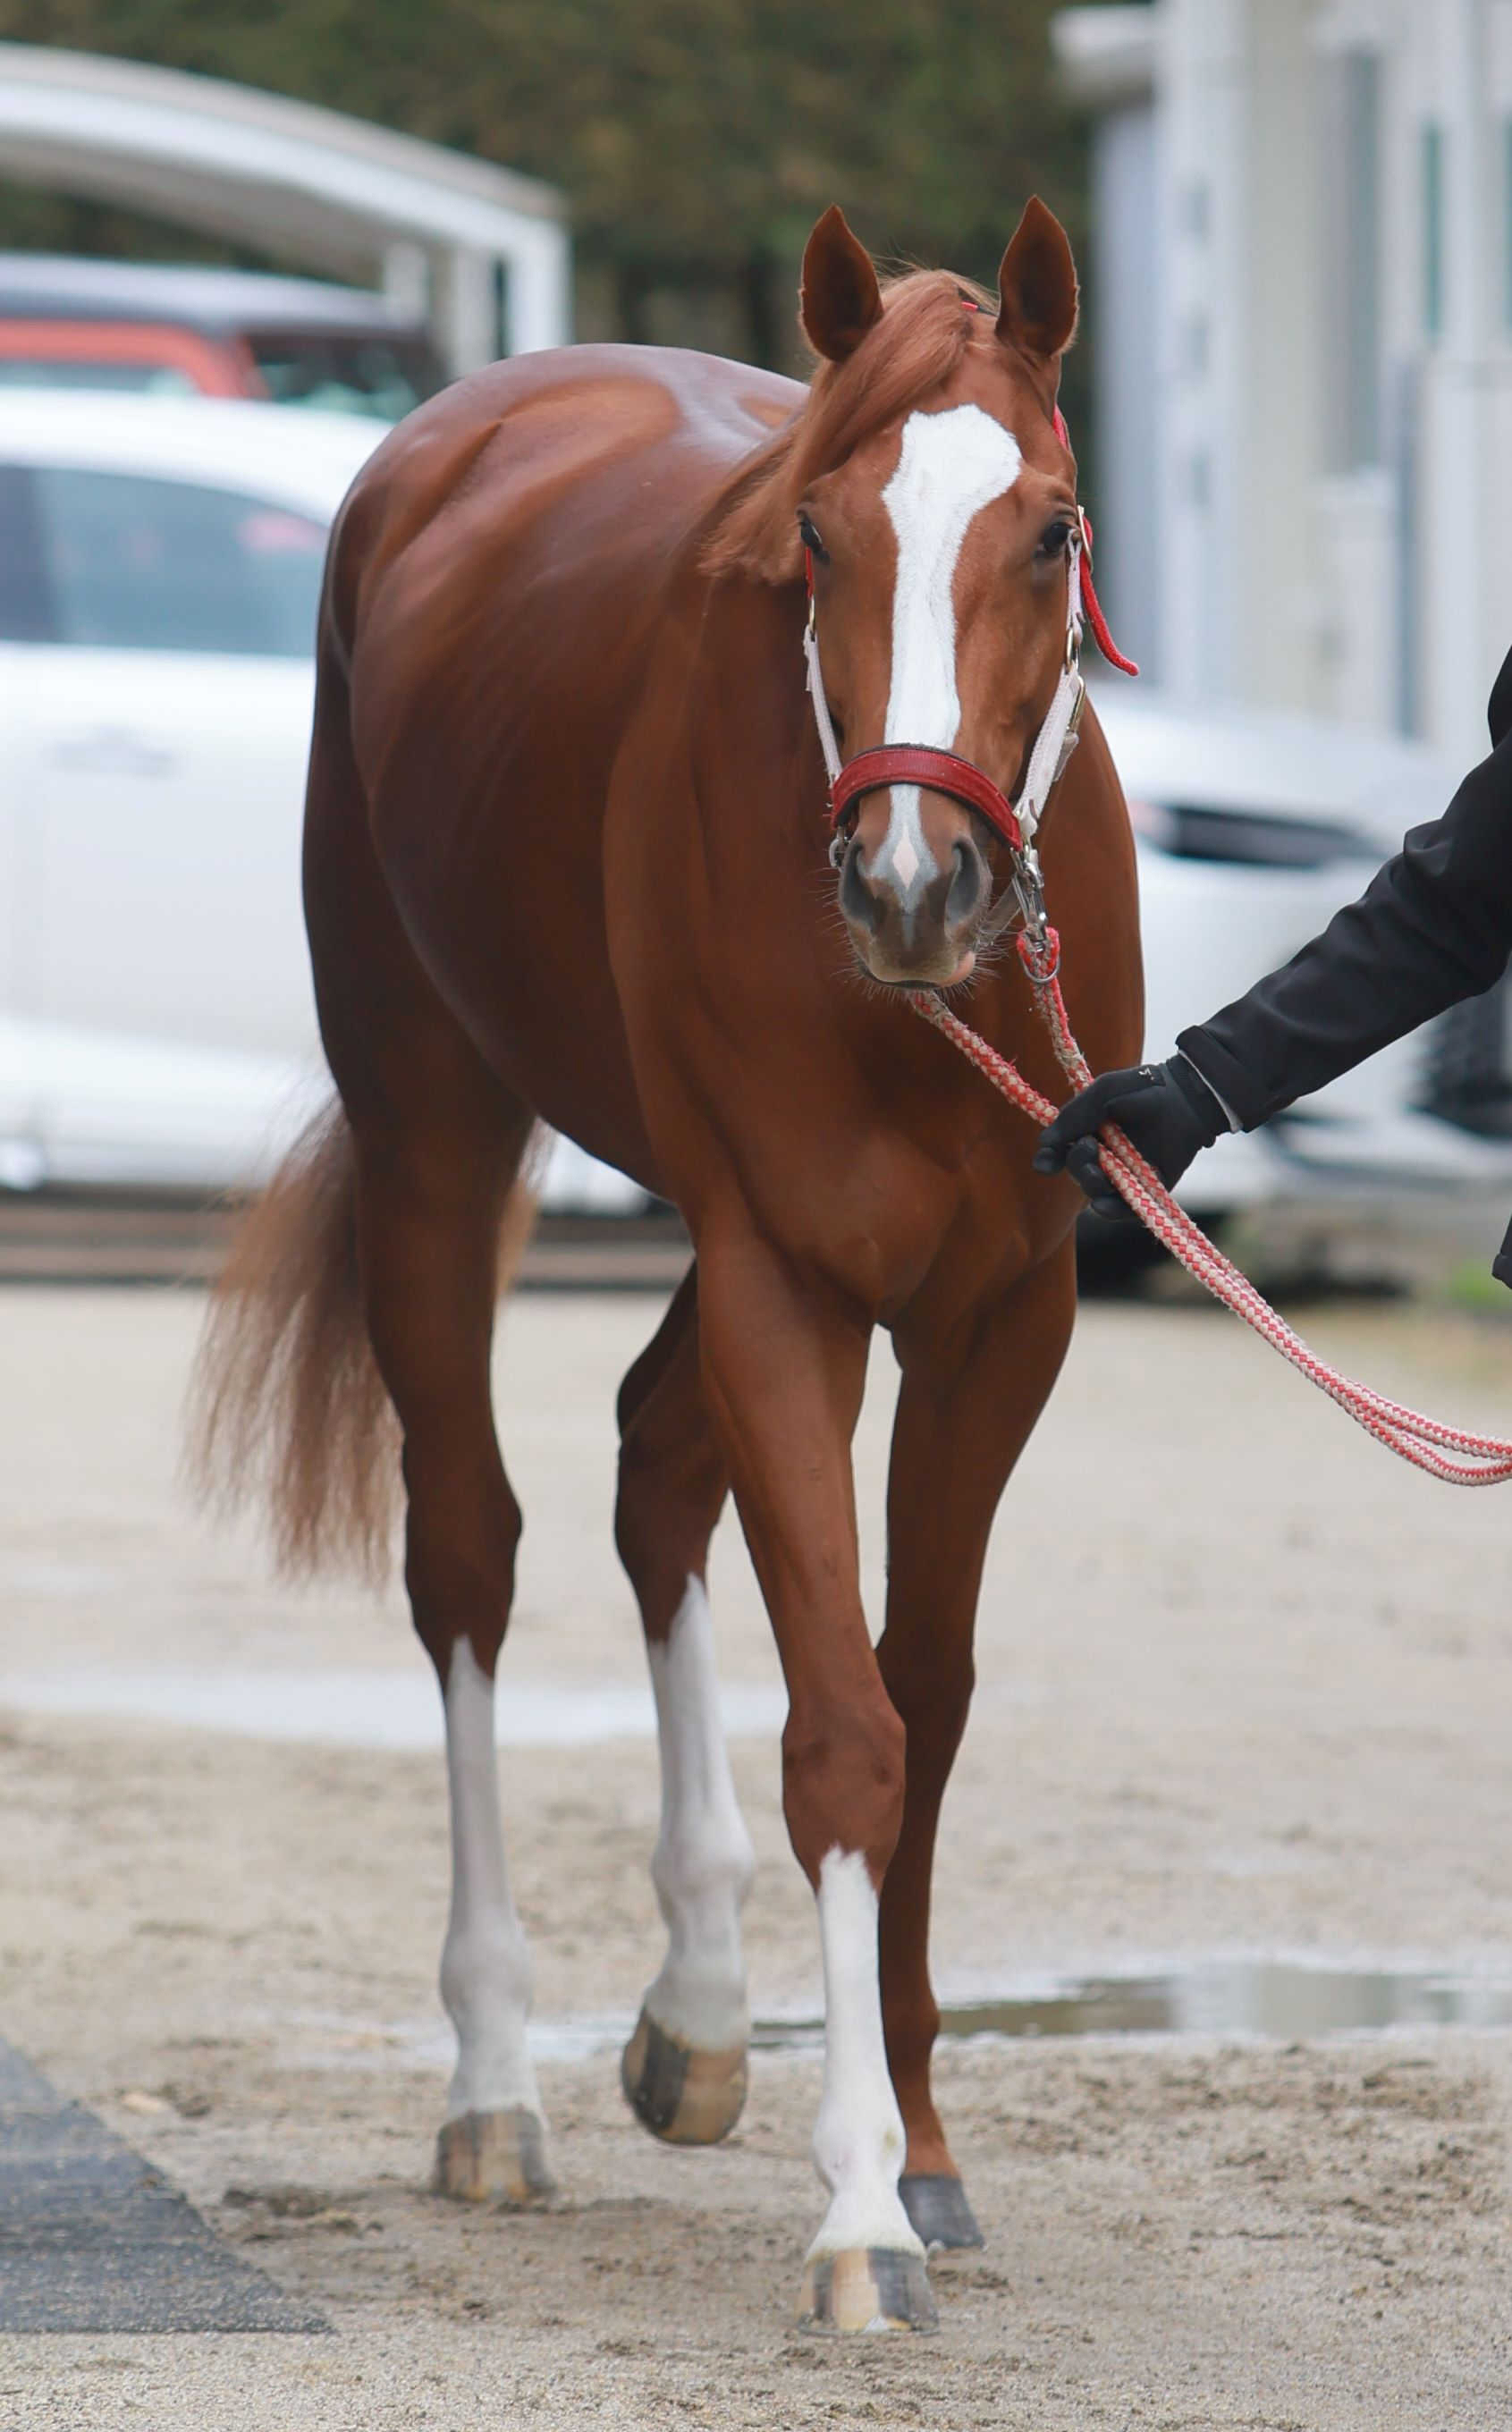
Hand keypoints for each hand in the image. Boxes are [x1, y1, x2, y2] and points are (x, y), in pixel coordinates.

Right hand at [1032, 1057, 1225, 1218]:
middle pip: (1077, 1175)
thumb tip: (1045, 1142)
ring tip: (1102, 1172)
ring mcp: (1125, 1175)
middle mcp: (1104, 1158)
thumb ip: (1075, 1115)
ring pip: (1097, 1194)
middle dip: (1077, 1166)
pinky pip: (1125, 1210)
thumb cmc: (1143, 1089)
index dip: (1048, 1161)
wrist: (1185, 1096)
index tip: (1046, 1164)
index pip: (1059, 1155)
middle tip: (1090, 1146)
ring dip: (1092, 1187)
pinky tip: (1105, 1205)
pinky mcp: (1147, 1190)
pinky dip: (1113, 1211)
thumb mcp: (1104, 1093)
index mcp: (1088, 1134)